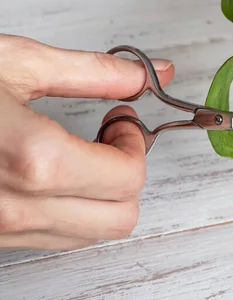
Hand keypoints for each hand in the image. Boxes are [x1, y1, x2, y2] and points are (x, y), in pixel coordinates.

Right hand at [0, 34, 173, 250]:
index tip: (121, 117)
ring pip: (90, 235)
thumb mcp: (18, 63)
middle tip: (110, 136)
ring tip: (82, 150)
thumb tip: (151, 74)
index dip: (136, 144)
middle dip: (128, 174)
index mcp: (31, 159)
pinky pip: (53, 237)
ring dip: (103, 193)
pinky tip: (55, 170)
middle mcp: (14, 207)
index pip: (128, 179)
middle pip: (119, 219)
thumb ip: (96, 72)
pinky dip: (72, 207)